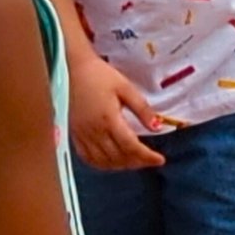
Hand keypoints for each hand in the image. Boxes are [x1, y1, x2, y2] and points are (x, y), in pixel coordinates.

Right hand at [67, 55, 166, 169]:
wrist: (73, 69)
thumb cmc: (101, 75)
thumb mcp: (126, 87)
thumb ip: (142, 109)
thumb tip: (158, 127)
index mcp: (109, 119)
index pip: (131, 146)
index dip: (147, 156)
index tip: (160, 160)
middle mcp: (95, 132)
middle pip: (118, 157)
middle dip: (137, 162)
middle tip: (150, 159)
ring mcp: (82, 135)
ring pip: (103, 162)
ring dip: (121, 165)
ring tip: (134, 160)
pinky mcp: (75, 135)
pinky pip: (88, 158)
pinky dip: (102, 165)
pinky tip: (111, 161)